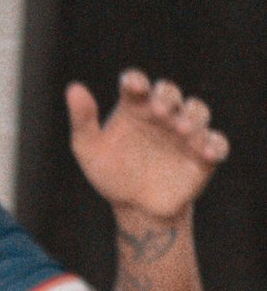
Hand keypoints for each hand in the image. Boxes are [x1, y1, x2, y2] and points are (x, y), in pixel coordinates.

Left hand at [66, 69, 228, 222]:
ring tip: (182, 129)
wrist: (136, 209)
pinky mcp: (204, 154)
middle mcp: (163, 114)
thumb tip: (74, 88)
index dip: (135, 81)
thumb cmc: (112, 174)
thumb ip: (82, 120)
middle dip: (166, 97)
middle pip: (169, 94)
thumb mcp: (89, 149)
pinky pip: (216, 144)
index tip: (132, 86)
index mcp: (135, 108)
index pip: (137, 85)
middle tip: (159, 110)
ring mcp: (186, 133)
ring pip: (197, 113)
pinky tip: (205, 152)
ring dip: (192, 117)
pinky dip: (214, 144)